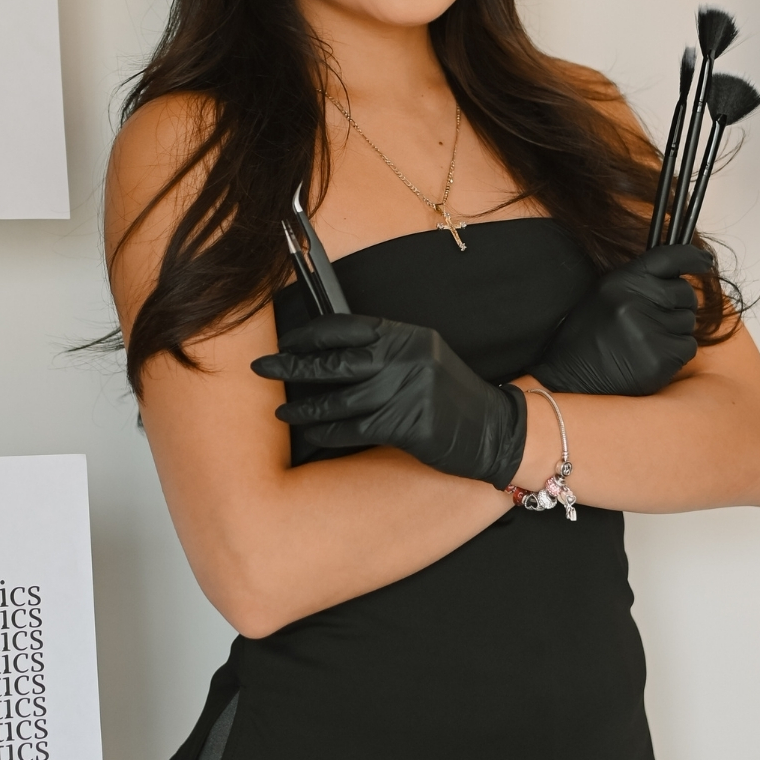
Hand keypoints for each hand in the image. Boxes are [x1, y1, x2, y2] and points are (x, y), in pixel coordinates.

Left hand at [252, 315, 526, 488]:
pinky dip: (328, 432)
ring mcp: (407, 392)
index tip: (287, 341)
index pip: (349, 326)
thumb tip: (332, 354)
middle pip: (336, 361)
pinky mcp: (408, 425)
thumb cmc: (455, 397)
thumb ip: (386, 352)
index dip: (312, 334)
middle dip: (293, 365)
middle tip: (263, 367)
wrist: (496, 429)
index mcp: (408, 336)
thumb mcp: (425, 359)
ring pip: (339, 400)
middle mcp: (406, 359)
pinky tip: (313, 433)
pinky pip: (355, 429)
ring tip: (282, 410)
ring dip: (305, 407)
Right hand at [532, 246, 713, 395]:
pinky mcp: (659, 359)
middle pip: (685, 293)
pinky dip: (676, 354)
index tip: (705, 262)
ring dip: (675, 332)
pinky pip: (688, 348)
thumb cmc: (587, 338)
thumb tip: (679, 274)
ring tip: (645, 342)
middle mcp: (633, 302)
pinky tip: (651, 357)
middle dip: (679, 306)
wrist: (568, 377)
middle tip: (656, 321)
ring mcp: (647, 331)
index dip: (692, 257)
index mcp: (620, 282)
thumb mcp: (605, 296)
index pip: (667, 257)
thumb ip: (638, 283)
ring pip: (688, 323)